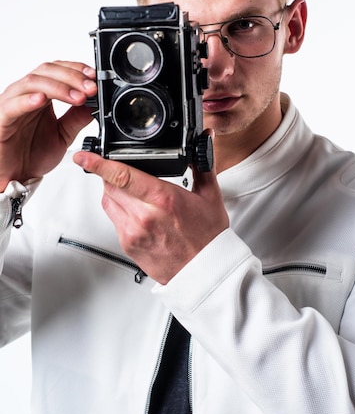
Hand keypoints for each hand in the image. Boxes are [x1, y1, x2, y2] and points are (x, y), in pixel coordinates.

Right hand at [0, 61, 96, 188]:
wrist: (16, 176)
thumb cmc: (32, 154)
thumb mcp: (64, 135)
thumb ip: (77, 118)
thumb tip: (95, 103)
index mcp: (42, 95)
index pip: (58, 70)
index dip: (77, 70)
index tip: (94, 77)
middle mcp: (26, 95)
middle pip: (47, 71)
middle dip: (72, 77)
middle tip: (90, 88)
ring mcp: (12, 104)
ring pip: (32, 83)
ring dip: (58, 87)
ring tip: (77, 97)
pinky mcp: (1, 119)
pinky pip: (12, 105)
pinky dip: (27, 100)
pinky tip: (41, 99)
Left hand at [73, 148, 228, 283]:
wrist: (205, 272)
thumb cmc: (208, 239)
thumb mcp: (210, 197)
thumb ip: (203, 165)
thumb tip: (204, 141)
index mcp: (163, 199)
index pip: (122, 175)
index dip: (98, 163)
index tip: (84, 155)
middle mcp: (144, 216)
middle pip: (110, 185)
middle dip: (112, 174)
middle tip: (125, 171)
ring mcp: (133, 232)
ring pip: (108, 201)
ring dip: (114, 191)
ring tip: (134, 192)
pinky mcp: (128, 245)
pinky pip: (114, 220)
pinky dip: (120, 210)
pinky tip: (138, 212)